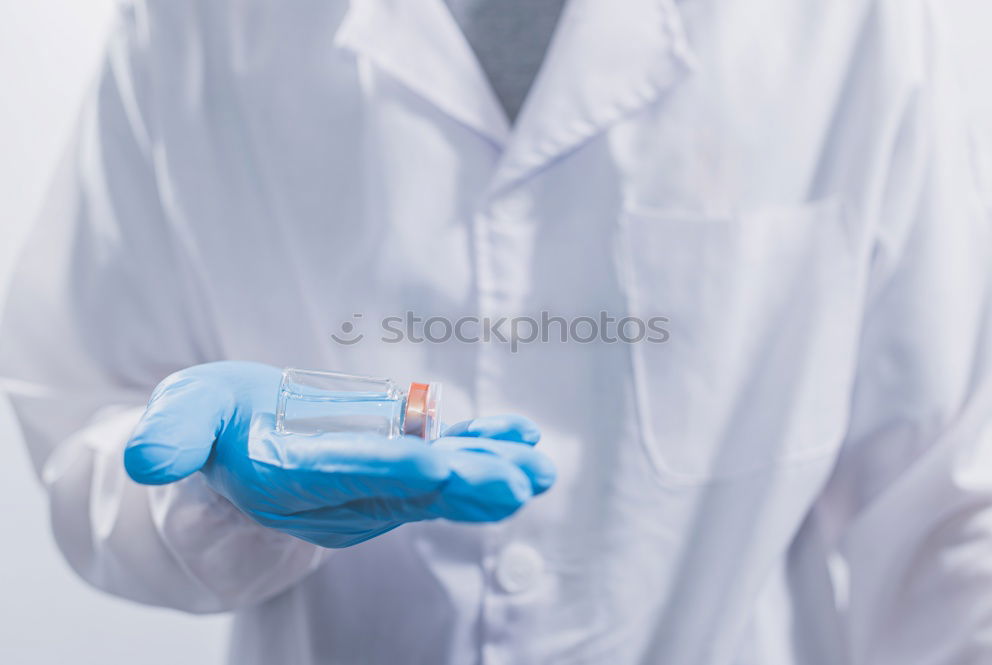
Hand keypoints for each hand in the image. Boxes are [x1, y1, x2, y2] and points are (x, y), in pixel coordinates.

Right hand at [123, 362, 554, 546]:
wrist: (233, 446)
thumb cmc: (211, 423)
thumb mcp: (182, 414)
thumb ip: (170, 435)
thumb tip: (142, 457)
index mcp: (291, 481)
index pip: (345, 481)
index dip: (393, 473)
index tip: (442, 467)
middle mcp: (339, 495)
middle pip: (409, 492)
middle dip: (467, 486)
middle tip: (521, 479)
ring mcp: (373, 486)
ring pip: (438, 485)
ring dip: (490, 473)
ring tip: (538, 465)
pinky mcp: (395, 470)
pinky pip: (445, 466)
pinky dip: (484, 451)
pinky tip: (523, 440)